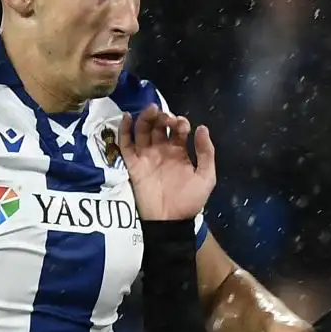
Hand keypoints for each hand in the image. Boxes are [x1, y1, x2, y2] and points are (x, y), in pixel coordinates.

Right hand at [119, 107, 213, 221]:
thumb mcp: (206, 176)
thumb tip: (202, 128)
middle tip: (165, 117)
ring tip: (151, 110)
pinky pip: (126, 145)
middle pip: (159, 127)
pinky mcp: (133, 164)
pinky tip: (128, 118)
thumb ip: (206, 152)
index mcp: (179, 152)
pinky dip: (125, 131)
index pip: (177, 130)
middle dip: (162, 117)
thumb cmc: (190, 200)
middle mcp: (162, 151)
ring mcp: (146, 156)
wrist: (170, 221)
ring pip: (143, 131)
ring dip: (146, 118)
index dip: (180, 123)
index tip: (181, 124)